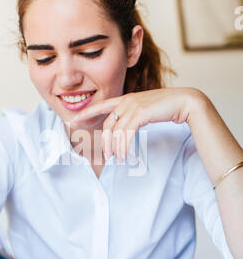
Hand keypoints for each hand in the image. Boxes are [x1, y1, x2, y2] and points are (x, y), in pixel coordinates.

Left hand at [71, 87, 202, 161]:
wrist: (185, 102)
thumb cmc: (167, 108)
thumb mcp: (146, 111)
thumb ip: (133, 117)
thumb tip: (125, 131)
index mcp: (126, 99)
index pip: (100, 106)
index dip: (86, 114)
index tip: (74, 121)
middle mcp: (127, 100)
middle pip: (107, 125)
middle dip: (105, 143)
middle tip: (107, 156)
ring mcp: (133, 105)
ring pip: (116, 131)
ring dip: (115, 148)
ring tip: (118, 159)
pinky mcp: (141, 112)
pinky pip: (126, 133)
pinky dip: (124, 146)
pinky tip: (125, 156)